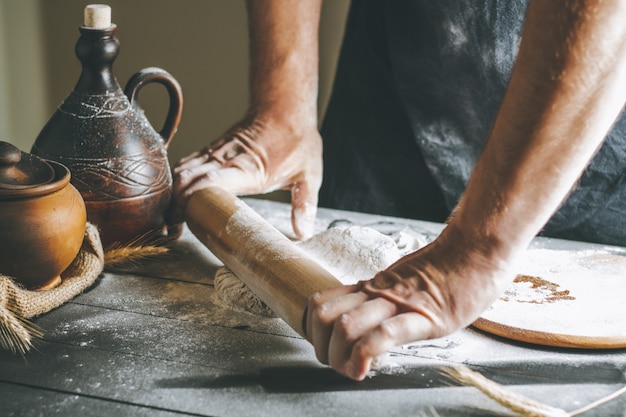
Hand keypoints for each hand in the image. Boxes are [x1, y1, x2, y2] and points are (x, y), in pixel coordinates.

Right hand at [172, 113, 322, 238]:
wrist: (286, 108)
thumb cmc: (298, 142)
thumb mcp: (309, 175)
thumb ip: (304, 204)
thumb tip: (302, 231)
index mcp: (249, 168)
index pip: (211, 182)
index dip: (193, 201)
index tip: (185, 221)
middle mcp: (227, 158)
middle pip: (188, 179)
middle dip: (176, 205)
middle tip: (172, 230)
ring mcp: (217, 152)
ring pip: (182, 170)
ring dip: (173, 194)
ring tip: (170, 220)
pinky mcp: (213, 149)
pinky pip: (187, 163)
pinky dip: (177, 180)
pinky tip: (175, 197)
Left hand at [305, 224, 514, 380]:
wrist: (477, 251)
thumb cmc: (448, 268)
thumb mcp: (405, 280)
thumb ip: (385, 296)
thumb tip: (369, 315)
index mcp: (371, 287)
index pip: (321, 303)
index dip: (314, 330)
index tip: (327, 348)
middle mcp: (377, 293)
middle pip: (325, 317)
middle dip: (322, 348)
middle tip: (336, 364)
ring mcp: (397, 304)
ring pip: (345, 325)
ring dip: (339, 356)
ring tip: (350, 370)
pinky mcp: (423, 317)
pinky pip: (384, 335)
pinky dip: (365, 355)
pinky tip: (364, 368)